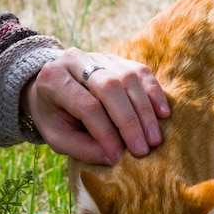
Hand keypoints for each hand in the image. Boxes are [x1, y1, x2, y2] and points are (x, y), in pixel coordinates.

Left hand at [21, 47, 170, 164]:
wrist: (51, 87)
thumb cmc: (54, 116)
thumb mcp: (56, 136)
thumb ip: (80, 148)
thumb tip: (113, 158)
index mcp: (53, 79)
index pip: (87, 106)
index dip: (105, 133)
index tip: (118, 156)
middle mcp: (75, 60)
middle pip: (110, 88)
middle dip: (129, 121)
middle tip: (143, 149)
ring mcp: (99, 56)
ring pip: (128, 78)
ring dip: (145, 111)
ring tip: (154, 139)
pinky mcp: (117, 58)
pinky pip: (141, 71)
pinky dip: (154, 93)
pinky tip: (162, 114)